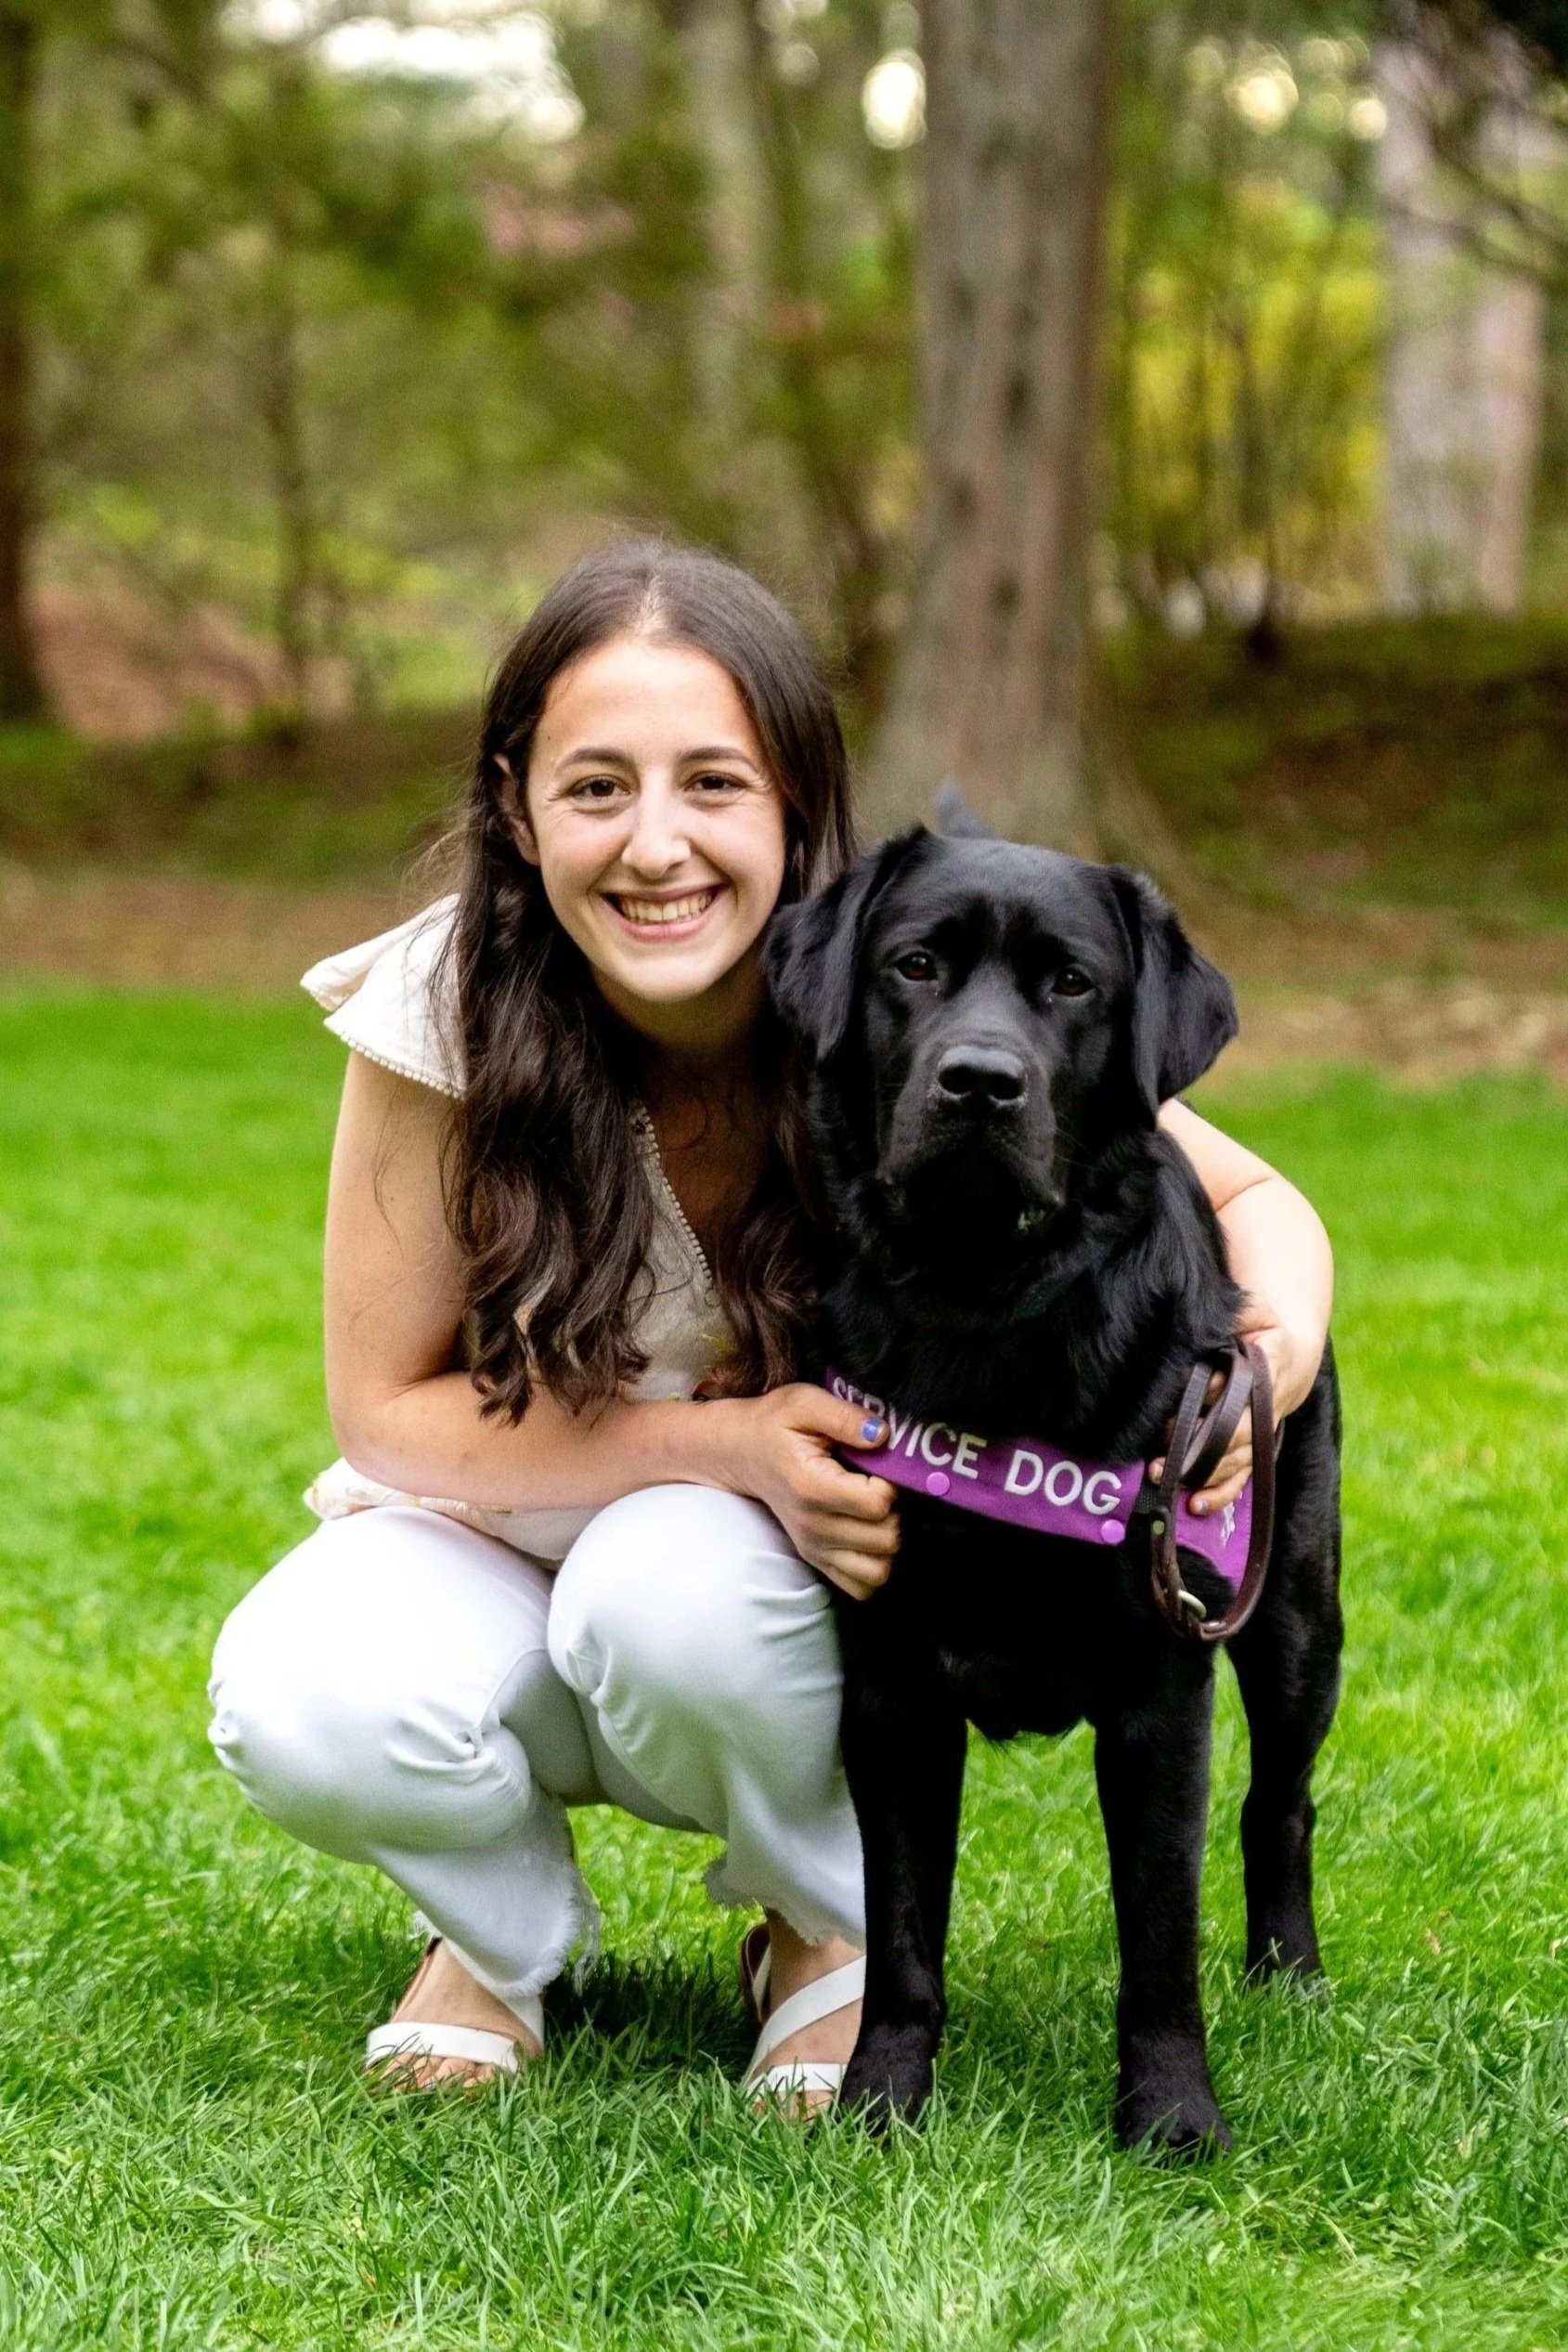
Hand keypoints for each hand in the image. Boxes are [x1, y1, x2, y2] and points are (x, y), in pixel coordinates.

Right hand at [705, 1383, 899, 1600]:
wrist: (741, 1452)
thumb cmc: (776, 1424)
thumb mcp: (806, 1403)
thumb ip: (845, 1417)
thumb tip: (883, 1435)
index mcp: (813, 1487)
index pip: (878, 1504)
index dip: (891, 1483)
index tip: (878, 1466)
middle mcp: (813, 1527)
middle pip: (885, 1539)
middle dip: (896, 1512)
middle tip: (880, 1487)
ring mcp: (813, 1548)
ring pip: (878, 1570)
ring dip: (888, 1542)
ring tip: (876, 1513)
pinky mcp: (815, 1559)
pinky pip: (861, 1586)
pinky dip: (875, 1565)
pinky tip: (869, 1534)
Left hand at [1148, 1321, 1319, 1516]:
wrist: (1292, 1357)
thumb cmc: (1264, 1332)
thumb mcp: (1257, 1312)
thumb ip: (1243, 1311)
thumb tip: (1219, 1320)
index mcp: (1266, 1372)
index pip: (1237, 1388)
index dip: (1211, 1393)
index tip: (1182, 1397)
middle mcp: (1264, 1410)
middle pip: (1231, 1434)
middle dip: (1196, 1445)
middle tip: (1159, 1449)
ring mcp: (1259, 1436)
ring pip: (1233, 1462)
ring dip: (1199, 1473)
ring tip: (1163, 1476)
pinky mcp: (1254, 1453)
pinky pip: (1240, 1480)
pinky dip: (1219, 1495)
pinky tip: (1195, 1505)